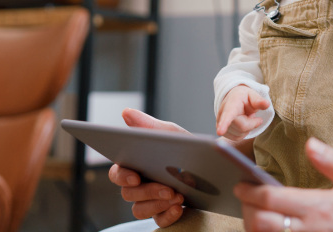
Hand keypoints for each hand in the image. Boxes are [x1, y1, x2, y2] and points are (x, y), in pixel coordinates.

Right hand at [108, 108, 188, 226]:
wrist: (214, 164)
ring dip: (157, 203)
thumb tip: (125, 112)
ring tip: (177, 195)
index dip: (122, 176)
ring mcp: (151, 201)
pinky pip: (160, 220)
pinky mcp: (165, 213)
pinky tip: (179, 207)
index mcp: (136, 165)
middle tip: (167, 188)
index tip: (134, 177)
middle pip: (128, 194)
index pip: (118, 173)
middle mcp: (140, 185)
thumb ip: (148, 125)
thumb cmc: (186, 147)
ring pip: (140, 210)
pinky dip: (168, 215)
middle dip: (147, 191)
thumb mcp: (171, 134)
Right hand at [216, 85, 269, 140]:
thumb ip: (259, 100)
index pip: (227, 115)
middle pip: (242, 127)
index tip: (220, 131)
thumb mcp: (253, 95)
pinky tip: (242, 123)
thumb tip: (267, 104)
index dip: (224, 124)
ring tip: (245, 117)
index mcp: (231, 104)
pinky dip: (243, 132)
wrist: (233, 99)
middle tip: (252, 114)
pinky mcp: (222, 132)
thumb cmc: (244, 97)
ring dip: (247, 128)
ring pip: (239, 134)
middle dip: (252, 123)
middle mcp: (222, 114)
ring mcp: (220, 124)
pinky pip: (237, 138)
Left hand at [234, 138, 332, 231]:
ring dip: (251, 224)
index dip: (250, 191)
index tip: (241, 183)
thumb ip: (332, 161)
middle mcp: (308, 229)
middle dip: (246, 208)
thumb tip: (310, 144)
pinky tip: (264, 225)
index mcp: (318, 207)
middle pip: (261, 222)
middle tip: (243, 196)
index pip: (272, 200)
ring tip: (251, 210)